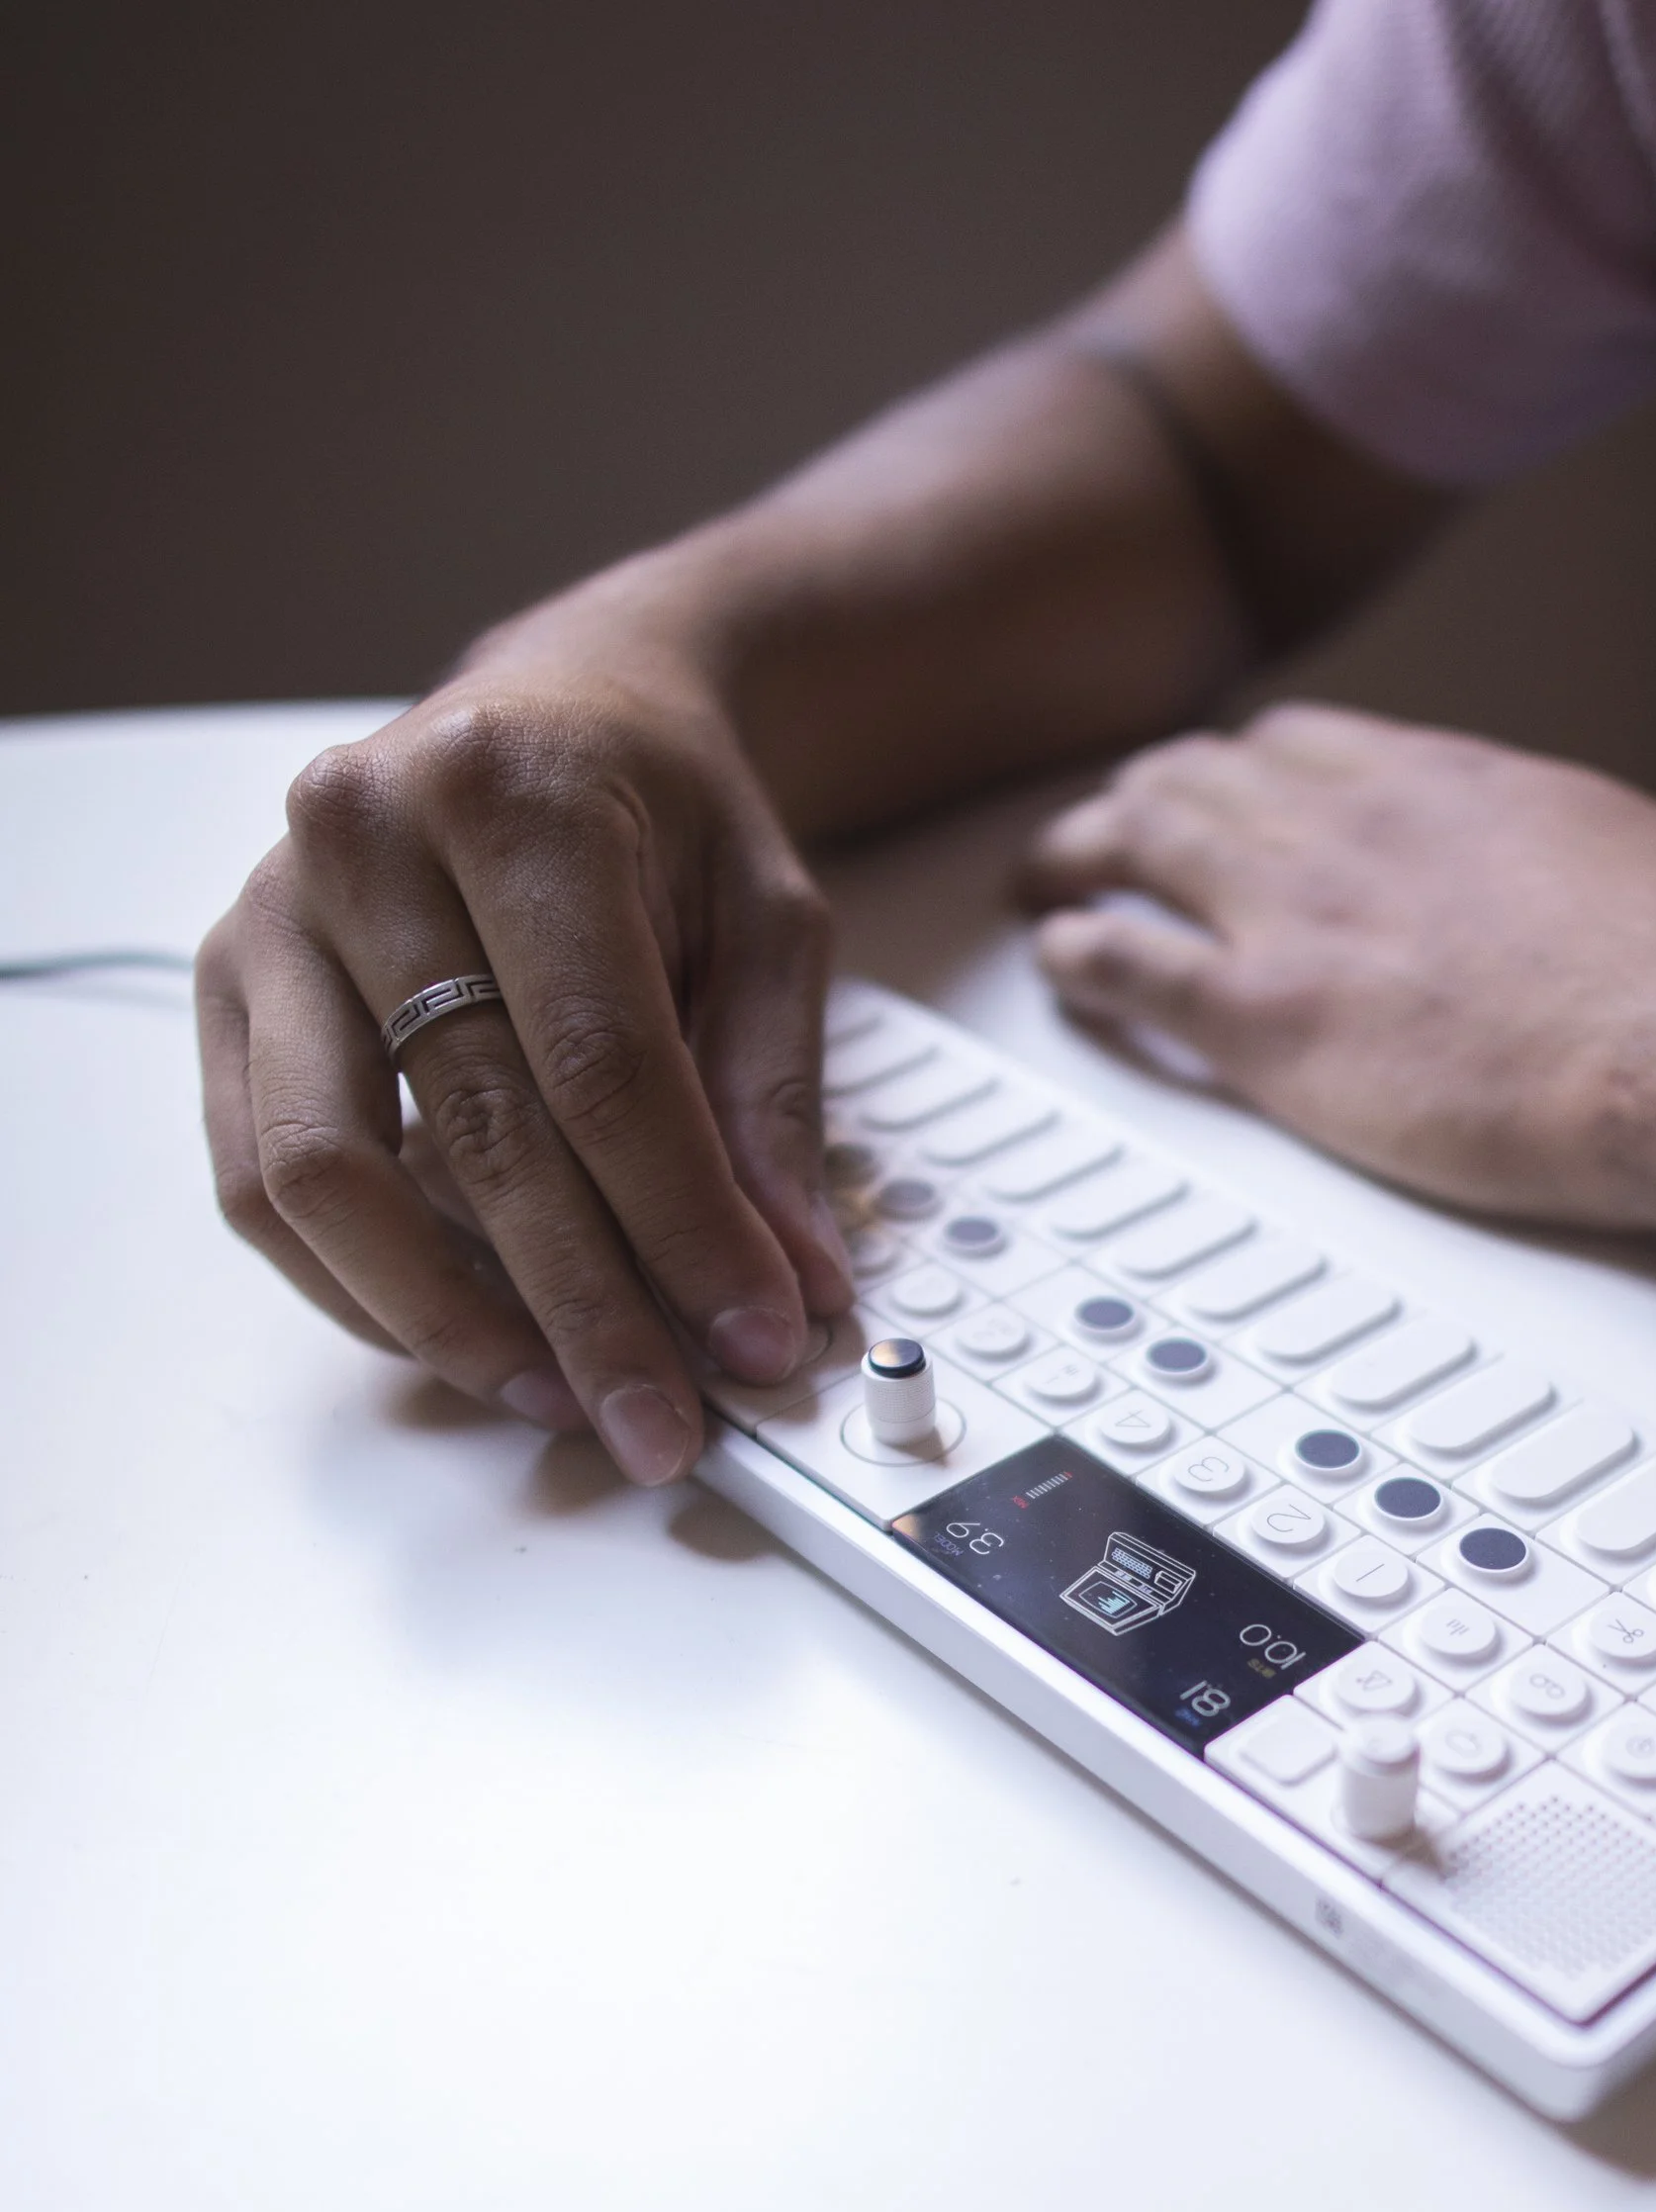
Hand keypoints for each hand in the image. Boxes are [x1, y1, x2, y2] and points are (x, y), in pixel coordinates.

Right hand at [196, 583, 851, 1482]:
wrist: (561, 710)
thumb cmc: (662, 810)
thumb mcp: (769, 920)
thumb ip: (777, 1104)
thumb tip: (792, 1285)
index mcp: (513, 796)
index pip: (602, 1065)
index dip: (684, 1227)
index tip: (756, 1340)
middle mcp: (364, 839)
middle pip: (474, 1132)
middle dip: (584, 1307)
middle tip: (660, 1422)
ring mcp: (273, 914)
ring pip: (323, 1176)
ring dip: (445, 1320)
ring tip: (560, 1397)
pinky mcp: (228, 989)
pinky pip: (261, 1182)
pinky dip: (359, 1287)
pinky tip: (468, 1337)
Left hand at [1021, 705, 1655, 1235]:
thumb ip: (1621, 847)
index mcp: (1445, 783)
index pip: (1301, 746)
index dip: (1245, 770)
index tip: (1226, 792)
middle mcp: (1348, 823)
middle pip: (1198, 776)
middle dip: (1142, 800)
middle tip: (1111, 833)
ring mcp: (1293, 912)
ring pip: (1136, 841)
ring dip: (1079, 855)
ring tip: (1048, 880)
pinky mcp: (1264, 1016)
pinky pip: (1124, 962)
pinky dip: (1075, 955)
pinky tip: (1056, 962)